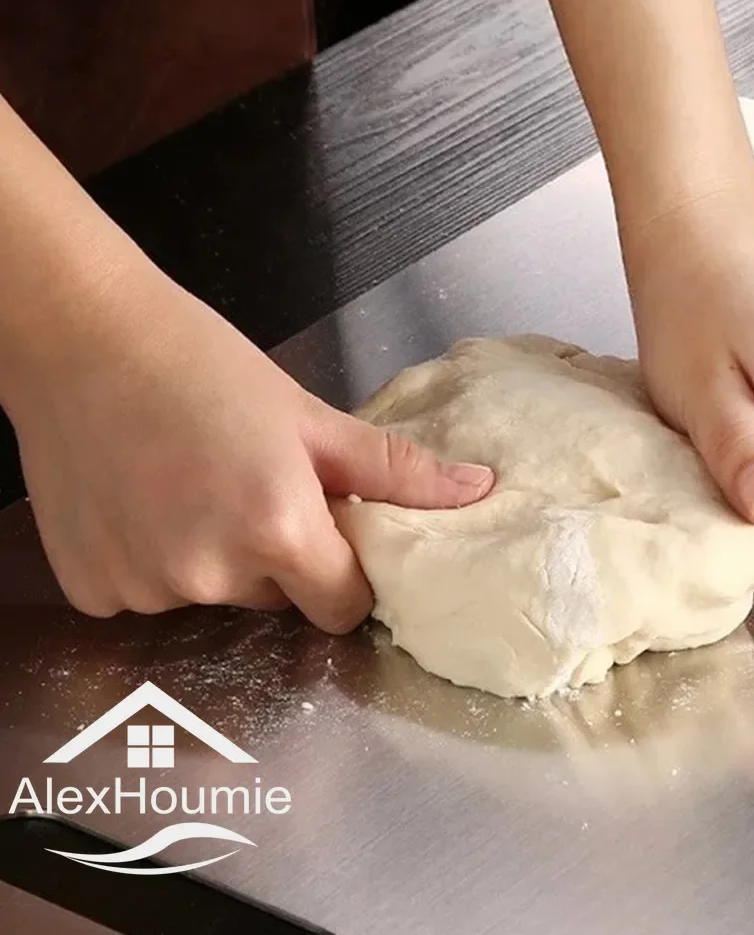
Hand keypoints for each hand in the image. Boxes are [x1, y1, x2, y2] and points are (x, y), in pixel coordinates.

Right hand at [4, 271, 492, 630]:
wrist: (82, 337)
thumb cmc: (205, 366)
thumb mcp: (310, 416)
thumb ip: (397, 470)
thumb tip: (480, 490)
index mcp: (278, 532)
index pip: (342, 607)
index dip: (344, 572)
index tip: (328, 529)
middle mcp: (210, 576)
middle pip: (276, 600)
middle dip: (277, 556)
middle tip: (250, 485)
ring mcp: (144, 589)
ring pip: (211, 595)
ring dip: (212, 556)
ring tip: (189, 484)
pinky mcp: (92, 589)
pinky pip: (147, 593)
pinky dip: (152, 559)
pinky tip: (141, 501)